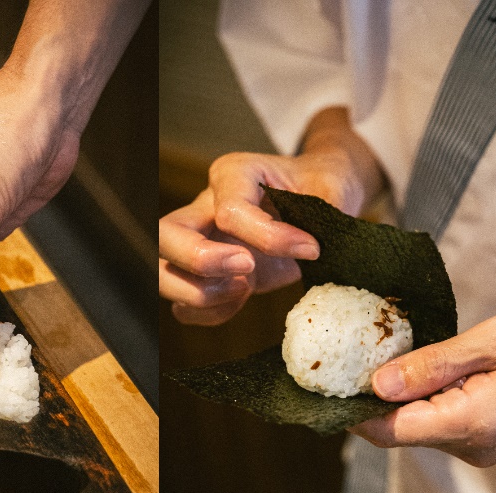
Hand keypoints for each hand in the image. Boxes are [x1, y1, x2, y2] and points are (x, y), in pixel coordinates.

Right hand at [159, 107, 383, 324]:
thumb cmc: (320, 185)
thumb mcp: (332, 184)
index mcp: (232, 176)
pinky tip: (241, 299)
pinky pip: (184, 306)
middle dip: (199, 260)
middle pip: (165, 234)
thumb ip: (327, 206)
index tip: (310, 249)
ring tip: (245, 288)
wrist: (320, 199)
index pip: (229, 211)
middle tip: (247, 270)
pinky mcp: (206, 277)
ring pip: (163, 273)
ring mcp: (199, 245)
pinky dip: (208, 313)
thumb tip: (310, 244)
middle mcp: (204, 208)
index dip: (268, 237)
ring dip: (199, 294)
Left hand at [350, 305, 495, 466]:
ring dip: (396, 396)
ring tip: (380, 355)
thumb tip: (375, 384)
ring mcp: (482, 446)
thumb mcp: (492, 341)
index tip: (323, 385)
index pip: (386, 432)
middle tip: (346, 358)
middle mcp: (472, 447)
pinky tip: (417, 367)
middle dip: (369, 399)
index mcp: (470, 425)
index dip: (349, 411)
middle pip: (397, 430)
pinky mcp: (489, 436)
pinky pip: (439, 421)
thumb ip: (431, 365)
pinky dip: (421, 397)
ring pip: (416, 426)